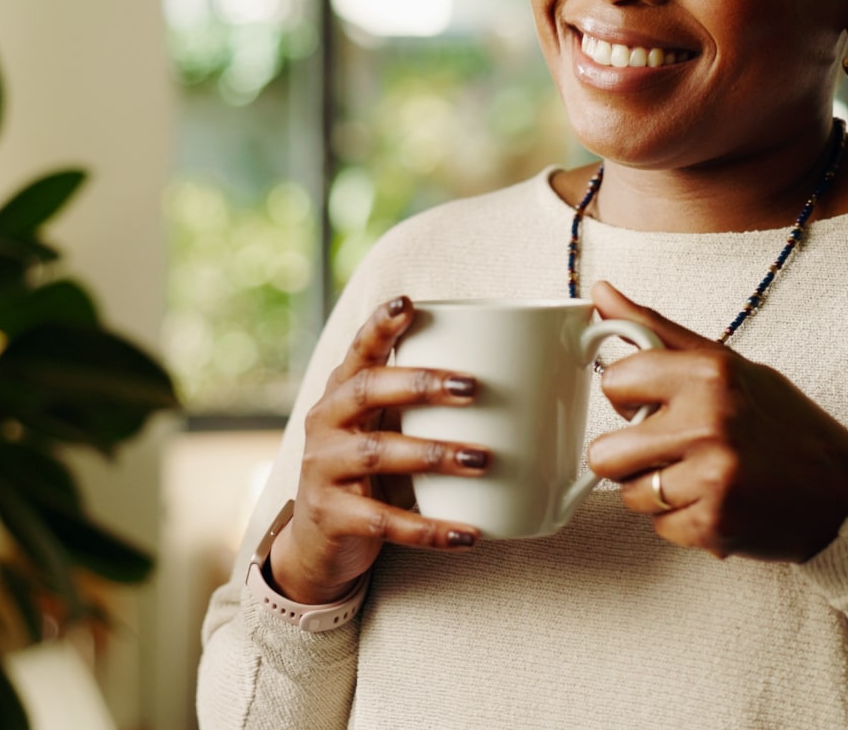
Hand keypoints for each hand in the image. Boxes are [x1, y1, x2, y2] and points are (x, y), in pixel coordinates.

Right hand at [267, 296, 488, 604]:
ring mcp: (323, 468)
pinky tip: (465, 533)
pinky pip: (382, 521)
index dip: (380, 326)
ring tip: (481, 460)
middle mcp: (326, 422)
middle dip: (419, 384)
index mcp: (343, 392)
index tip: (407, 303)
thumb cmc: (376, 470)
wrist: (323, 543)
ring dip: (432, 455)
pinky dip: (427, 528)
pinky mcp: (332, 516)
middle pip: (366, 390)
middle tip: (472, 387)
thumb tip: (525, 375)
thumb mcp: (390, 428)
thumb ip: (430, 404)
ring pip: (375, 453)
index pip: (359, 350)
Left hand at [584, 282, 847, 562]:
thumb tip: (600, 292)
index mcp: (711, 373)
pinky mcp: (714, 524)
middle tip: (670, 449)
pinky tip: (717, 502)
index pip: (614, 381)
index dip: (629, 396)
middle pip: (604, 453)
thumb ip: (659, 333)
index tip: (653, 401)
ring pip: (629, 495)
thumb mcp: (729, 365)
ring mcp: (711, 477)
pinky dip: (683, 520)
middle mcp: (709, 422)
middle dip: (629, 456)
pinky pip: (659, 527)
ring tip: (700, 477)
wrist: (844, 491)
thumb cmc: (784, 423)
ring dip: (656, 492)